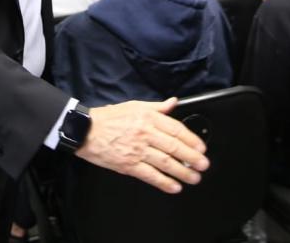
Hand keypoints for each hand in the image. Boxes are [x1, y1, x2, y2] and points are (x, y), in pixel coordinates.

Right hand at [75, 98, 209, 194]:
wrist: (86, 130)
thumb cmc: (109, 117)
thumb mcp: (134, 106)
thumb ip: (157, 107)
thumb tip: (173, 102)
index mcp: (148, 117)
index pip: (176, 129)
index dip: (191, 139)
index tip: (201, 147)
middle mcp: (145, 133)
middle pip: (174, 147)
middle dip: (192, 157)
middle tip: (203, 165)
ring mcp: (137, 150)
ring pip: (165, 163)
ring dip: (182, 172)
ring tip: (194, 178)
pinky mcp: (128, 165)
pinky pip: (150, 175)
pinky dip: (164, 182)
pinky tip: (174, 186)